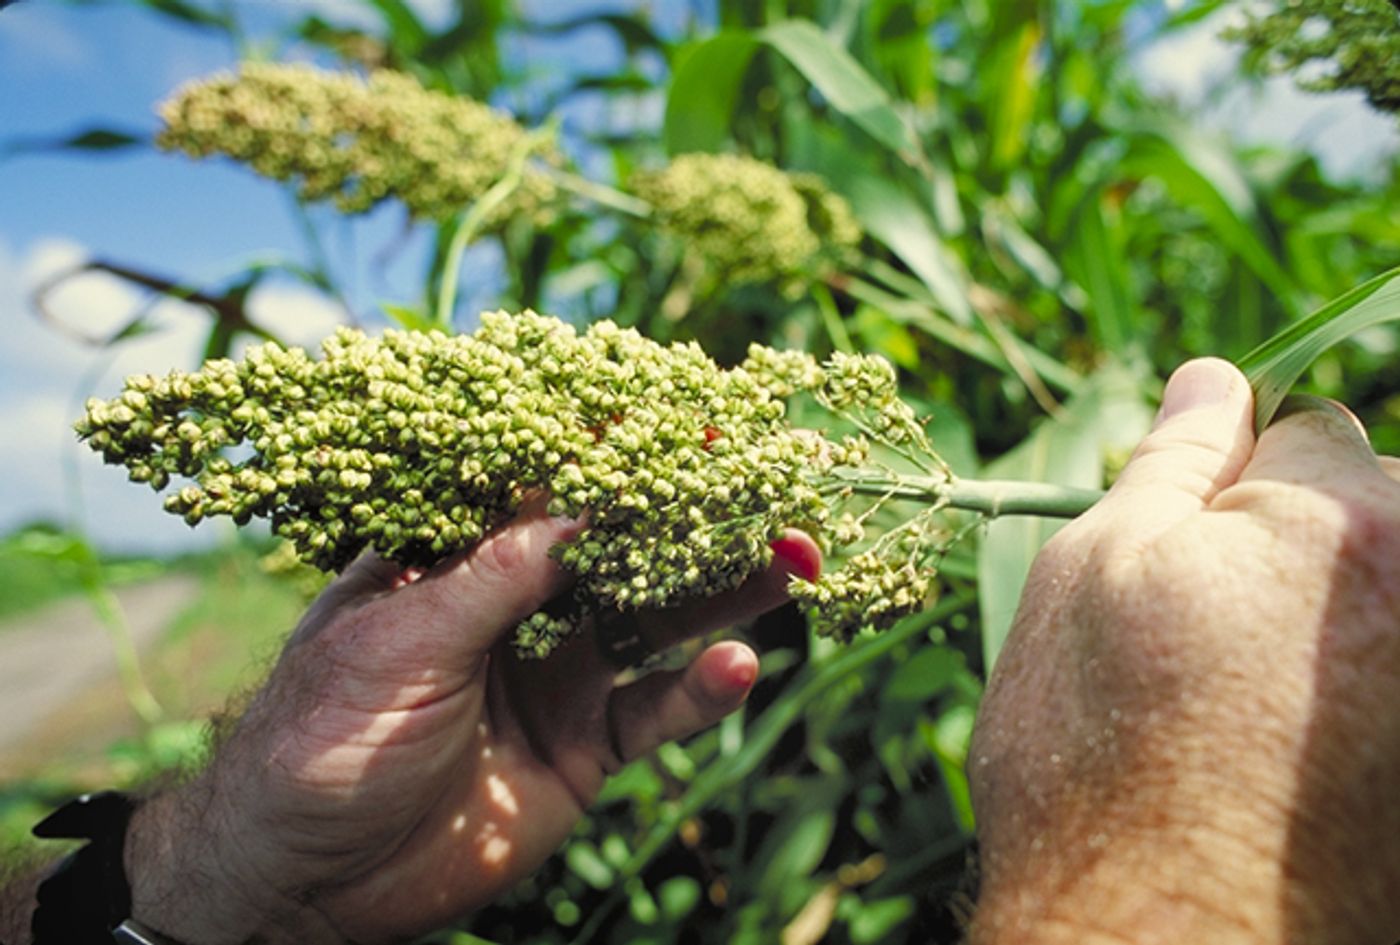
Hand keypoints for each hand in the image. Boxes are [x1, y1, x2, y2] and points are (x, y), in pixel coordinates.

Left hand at [123, 502, 820, 943]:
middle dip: (689, 518)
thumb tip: (583, 503)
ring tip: (791, 560)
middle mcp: (515, 606)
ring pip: (653, 621)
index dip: (614, 455)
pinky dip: (699, 691)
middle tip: (768, 486)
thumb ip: (497, 579)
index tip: (686, 425)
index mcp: (456, 558)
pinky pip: (652, 712)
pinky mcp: (580, 749)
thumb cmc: (319, 739)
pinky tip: (739, 666)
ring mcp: (554, 676)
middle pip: (618, 548)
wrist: (303, 884)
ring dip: (721, 592)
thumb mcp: (400, 642)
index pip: (545, 487)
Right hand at [968, 359, 1399, 944]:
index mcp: (1349, 518)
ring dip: (1333, 618)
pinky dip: (1354, 691)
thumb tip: (1210, 377)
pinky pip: (1385, 670)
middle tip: (1213, 644)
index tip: (1186, 560)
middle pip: (1374, 507)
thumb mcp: (1094, 577)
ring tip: (1250, 710)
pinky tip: (1294, 754)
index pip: (1308, 426)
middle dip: (1300, 545)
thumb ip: (1171, 462)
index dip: (1230, 484)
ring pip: (1382, 592)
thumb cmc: (1097, 756)